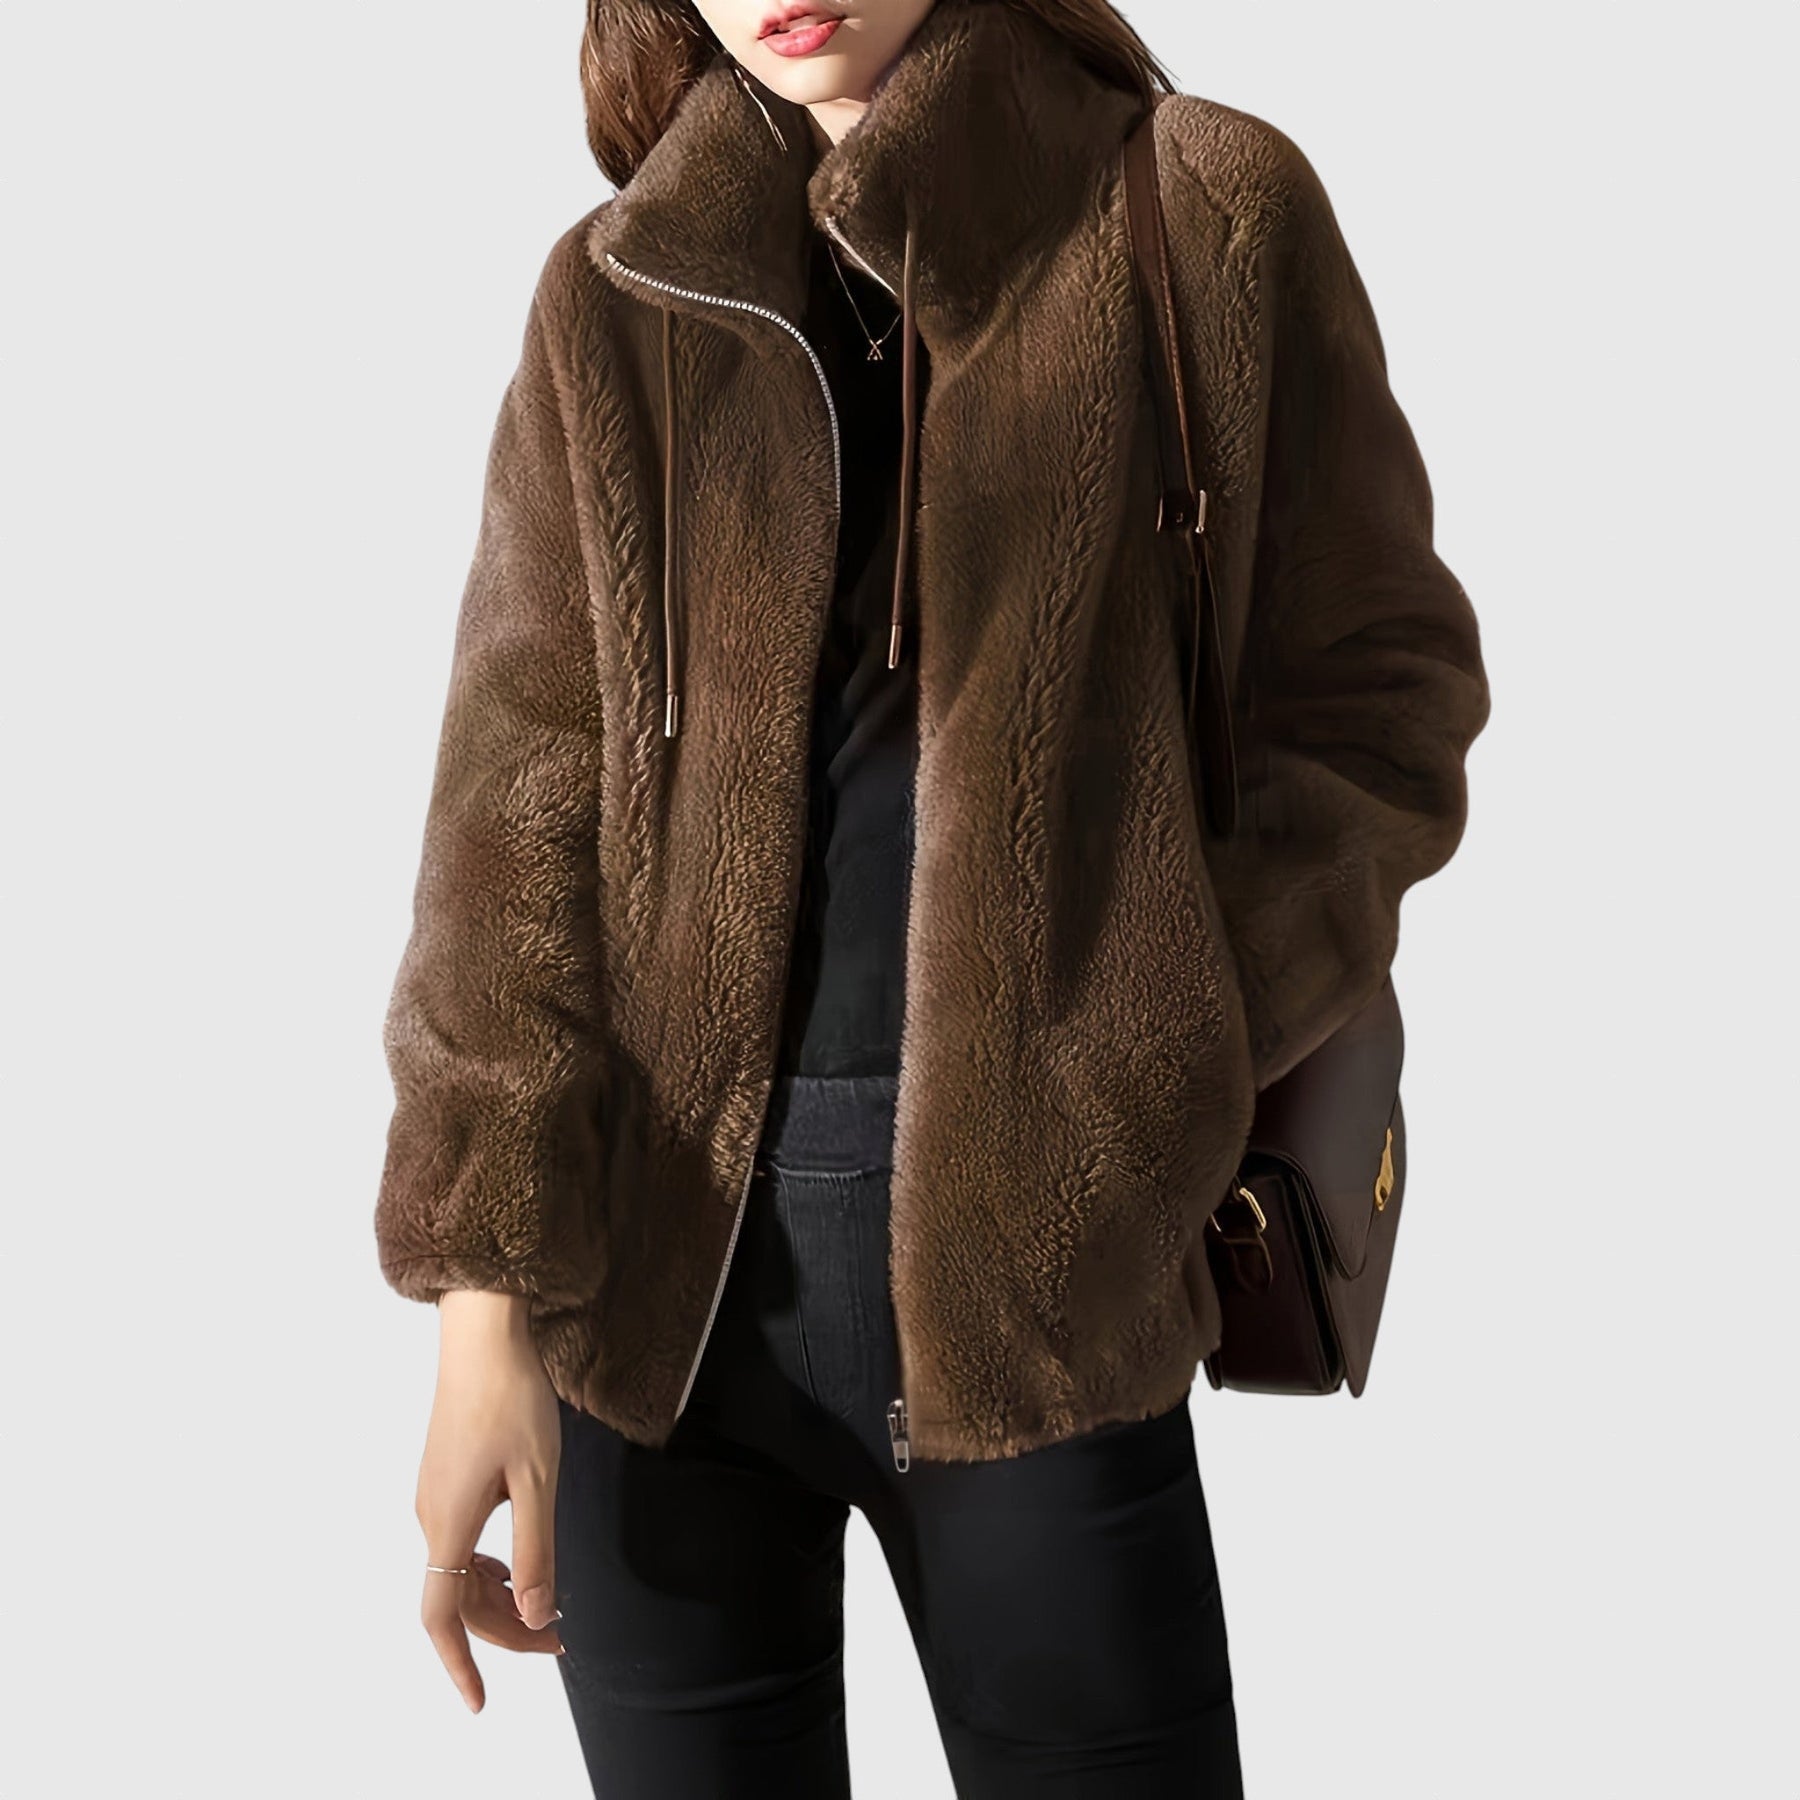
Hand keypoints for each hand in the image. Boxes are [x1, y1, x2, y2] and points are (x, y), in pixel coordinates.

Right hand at [415, 1289, 564, 1710]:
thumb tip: (535, 1615)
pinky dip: (488, 1565)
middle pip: (459, 1599)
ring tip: (549, 1605)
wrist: (482, 1334)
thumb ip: (537, 1551)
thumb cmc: (512, 1398)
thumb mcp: (538, 1479)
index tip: (479, 1704)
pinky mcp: (443, 1477)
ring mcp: (433, 1495)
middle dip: (506, 1630)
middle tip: (561, 1640)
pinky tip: (519, 1557)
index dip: (460, 1665)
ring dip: (499, 1597)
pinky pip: (459, 1542)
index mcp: (448, 1522)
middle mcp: (430, 1515)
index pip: (442, 1617)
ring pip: (459, 1571)